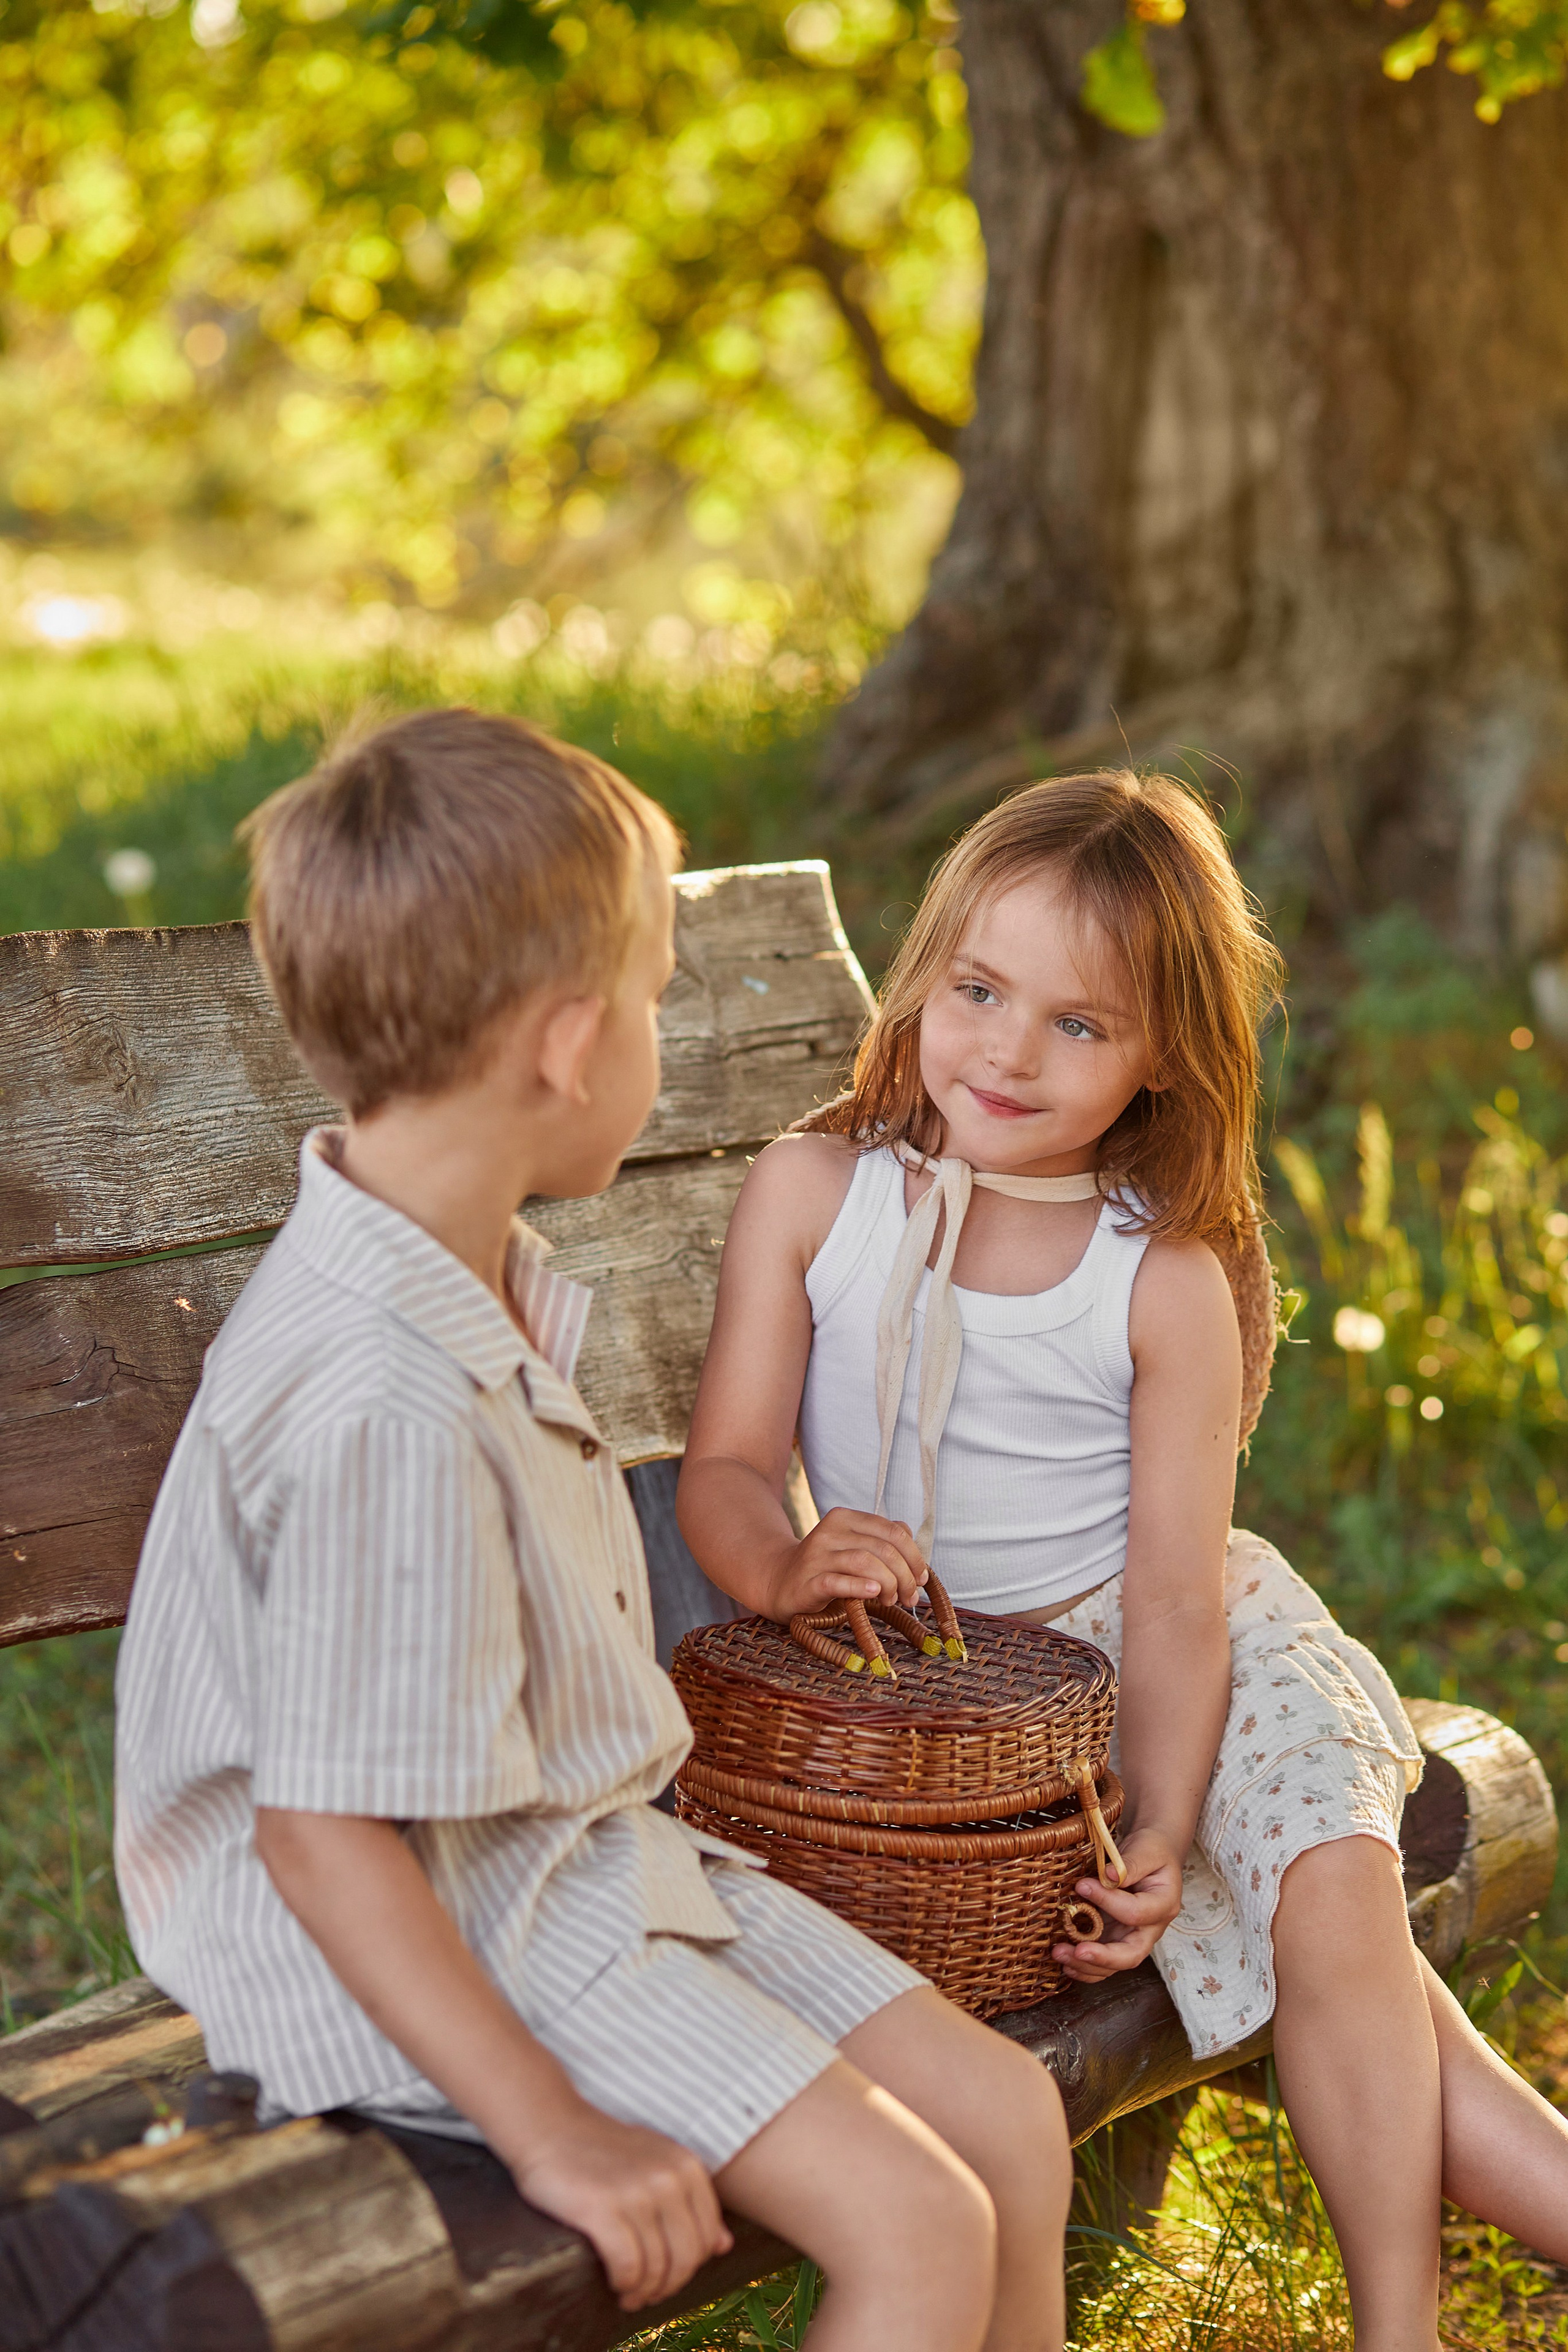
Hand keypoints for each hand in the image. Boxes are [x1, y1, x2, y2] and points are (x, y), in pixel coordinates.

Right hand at [511, 2102, 732, 2311]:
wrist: (551, 2126)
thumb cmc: (604, 2150)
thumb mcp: (657, 2164)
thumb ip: (691, 2202)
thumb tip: (724, 2246)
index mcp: (687, 2166)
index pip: (707, 2238)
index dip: (689, 2267)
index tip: (666, 2276)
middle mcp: (668, 2177)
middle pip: (686, 2259)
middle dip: (667, 2286)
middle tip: (646, 2294)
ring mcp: (637, 2192)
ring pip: (656, 2268)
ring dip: (643, 2291)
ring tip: (628, 2293)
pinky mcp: (603, 2208)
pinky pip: (628, 2268)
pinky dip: (624, 2284)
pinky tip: (615, 2283)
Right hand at [765, 1507, 929, 1618]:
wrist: (779, 1581)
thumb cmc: (826, 1566)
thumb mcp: (853, 1546)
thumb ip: (881, 1538)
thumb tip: (911, 1539)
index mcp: (845, 1518)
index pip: (893, 1531)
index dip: (914, 1556)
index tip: (921, 1578)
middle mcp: (830, 1531)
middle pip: (883, 1549)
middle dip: (905, 1576)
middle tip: (909, 1597)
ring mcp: (816, 1556)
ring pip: (865, 1562)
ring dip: (888, 1584)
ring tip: (891, 1600)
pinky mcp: (808, 1581)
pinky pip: (838, 1582)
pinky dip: (860, 1587)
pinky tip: (873, 1593)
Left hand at [1051, 1828, 1184, 1983]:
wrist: (1152, 1855)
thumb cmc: (1151, 1850)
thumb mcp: (1147, 1849)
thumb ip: (1131, 1863)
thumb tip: (1108, 1875)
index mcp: (1164, 1905)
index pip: (1136, 1913)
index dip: (1108, 1902)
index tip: (1082, 1885)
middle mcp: (1150, 1928)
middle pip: (1131, 1955)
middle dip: (1102, 1957)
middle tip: (1076, 1951)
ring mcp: (1132, 1936)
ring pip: (1114, 1964)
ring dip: (1086, 1965)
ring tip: (1059, 1954)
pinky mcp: (1116, 1937)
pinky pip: (1104, 1961)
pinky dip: (1085, 1967)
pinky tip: (1066, 1964)